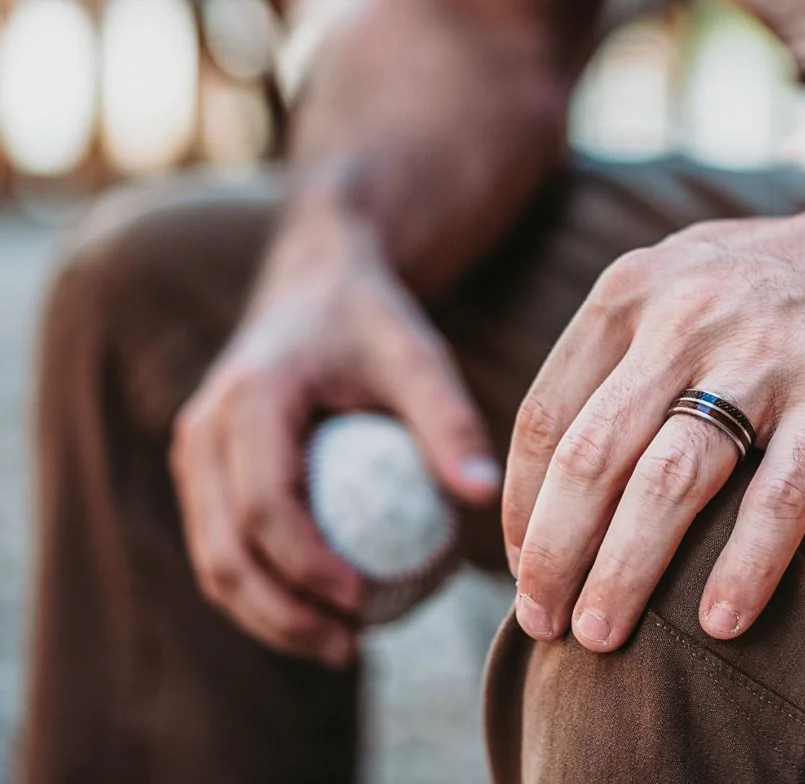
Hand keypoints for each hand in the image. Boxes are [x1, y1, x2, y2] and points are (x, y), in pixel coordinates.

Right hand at [171, 239, 499, 666]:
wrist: (317, 285)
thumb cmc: (373, 321)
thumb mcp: (417, 355)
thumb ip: (448, 421)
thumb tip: (484, 498)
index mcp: (251, 397)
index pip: (266, 505)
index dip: (309, 567)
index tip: (368, 600)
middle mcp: (205, 428)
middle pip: (226, 550)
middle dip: (283, 614)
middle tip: (352, 645)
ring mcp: (195, 452)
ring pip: (213, 559)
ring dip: (268, 615)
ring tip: (342, 643)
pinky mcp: (204, 470)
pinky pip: (222, 544)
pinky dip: (263, 588)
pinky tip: (323, 608)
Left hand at [502, 190, 804, 650]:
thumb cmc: (784, 275)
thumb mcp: (683, 277)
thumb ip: (620, 346)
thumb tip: (557, 456)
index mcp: (634, 291)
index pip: (548, 415)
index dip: (524, 504)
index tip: (523, 567)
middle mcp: (687, 316)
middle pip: (593, 455)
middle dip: (555, 552)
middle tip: (541, 624)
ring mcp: (766, 353)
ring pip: (671, 480)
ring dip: (624, 570)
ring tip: (599, 638)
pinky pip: (781, 494)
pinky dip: (746, 565)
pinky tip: (720, 624)